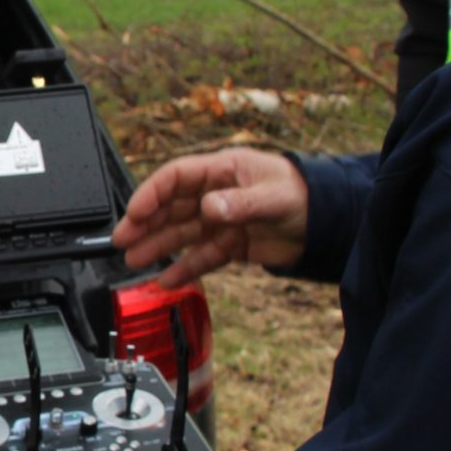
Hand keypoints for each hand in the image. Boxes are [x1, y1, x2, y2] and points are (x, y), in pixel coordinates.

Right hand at [111, 147, 309, 283]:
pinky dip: (186, 268)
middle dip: (144, 223)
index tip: (134, 212)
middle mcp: (217, 194)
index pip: (176, 178)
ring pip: (182, 234)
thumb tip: (210, 207)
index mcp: (223, 171)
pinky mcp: (231, 244)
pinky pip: (202, 256)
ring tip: (134, 261)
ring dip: (158, 246)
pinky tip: (168, 279)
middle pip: (171, 207)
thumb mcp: (273, 196)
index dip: (152, 193)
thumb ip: (241, 203)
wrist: (329, 222)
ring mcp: (222, 220)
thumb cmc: (304, 194)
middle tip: (122, 240)